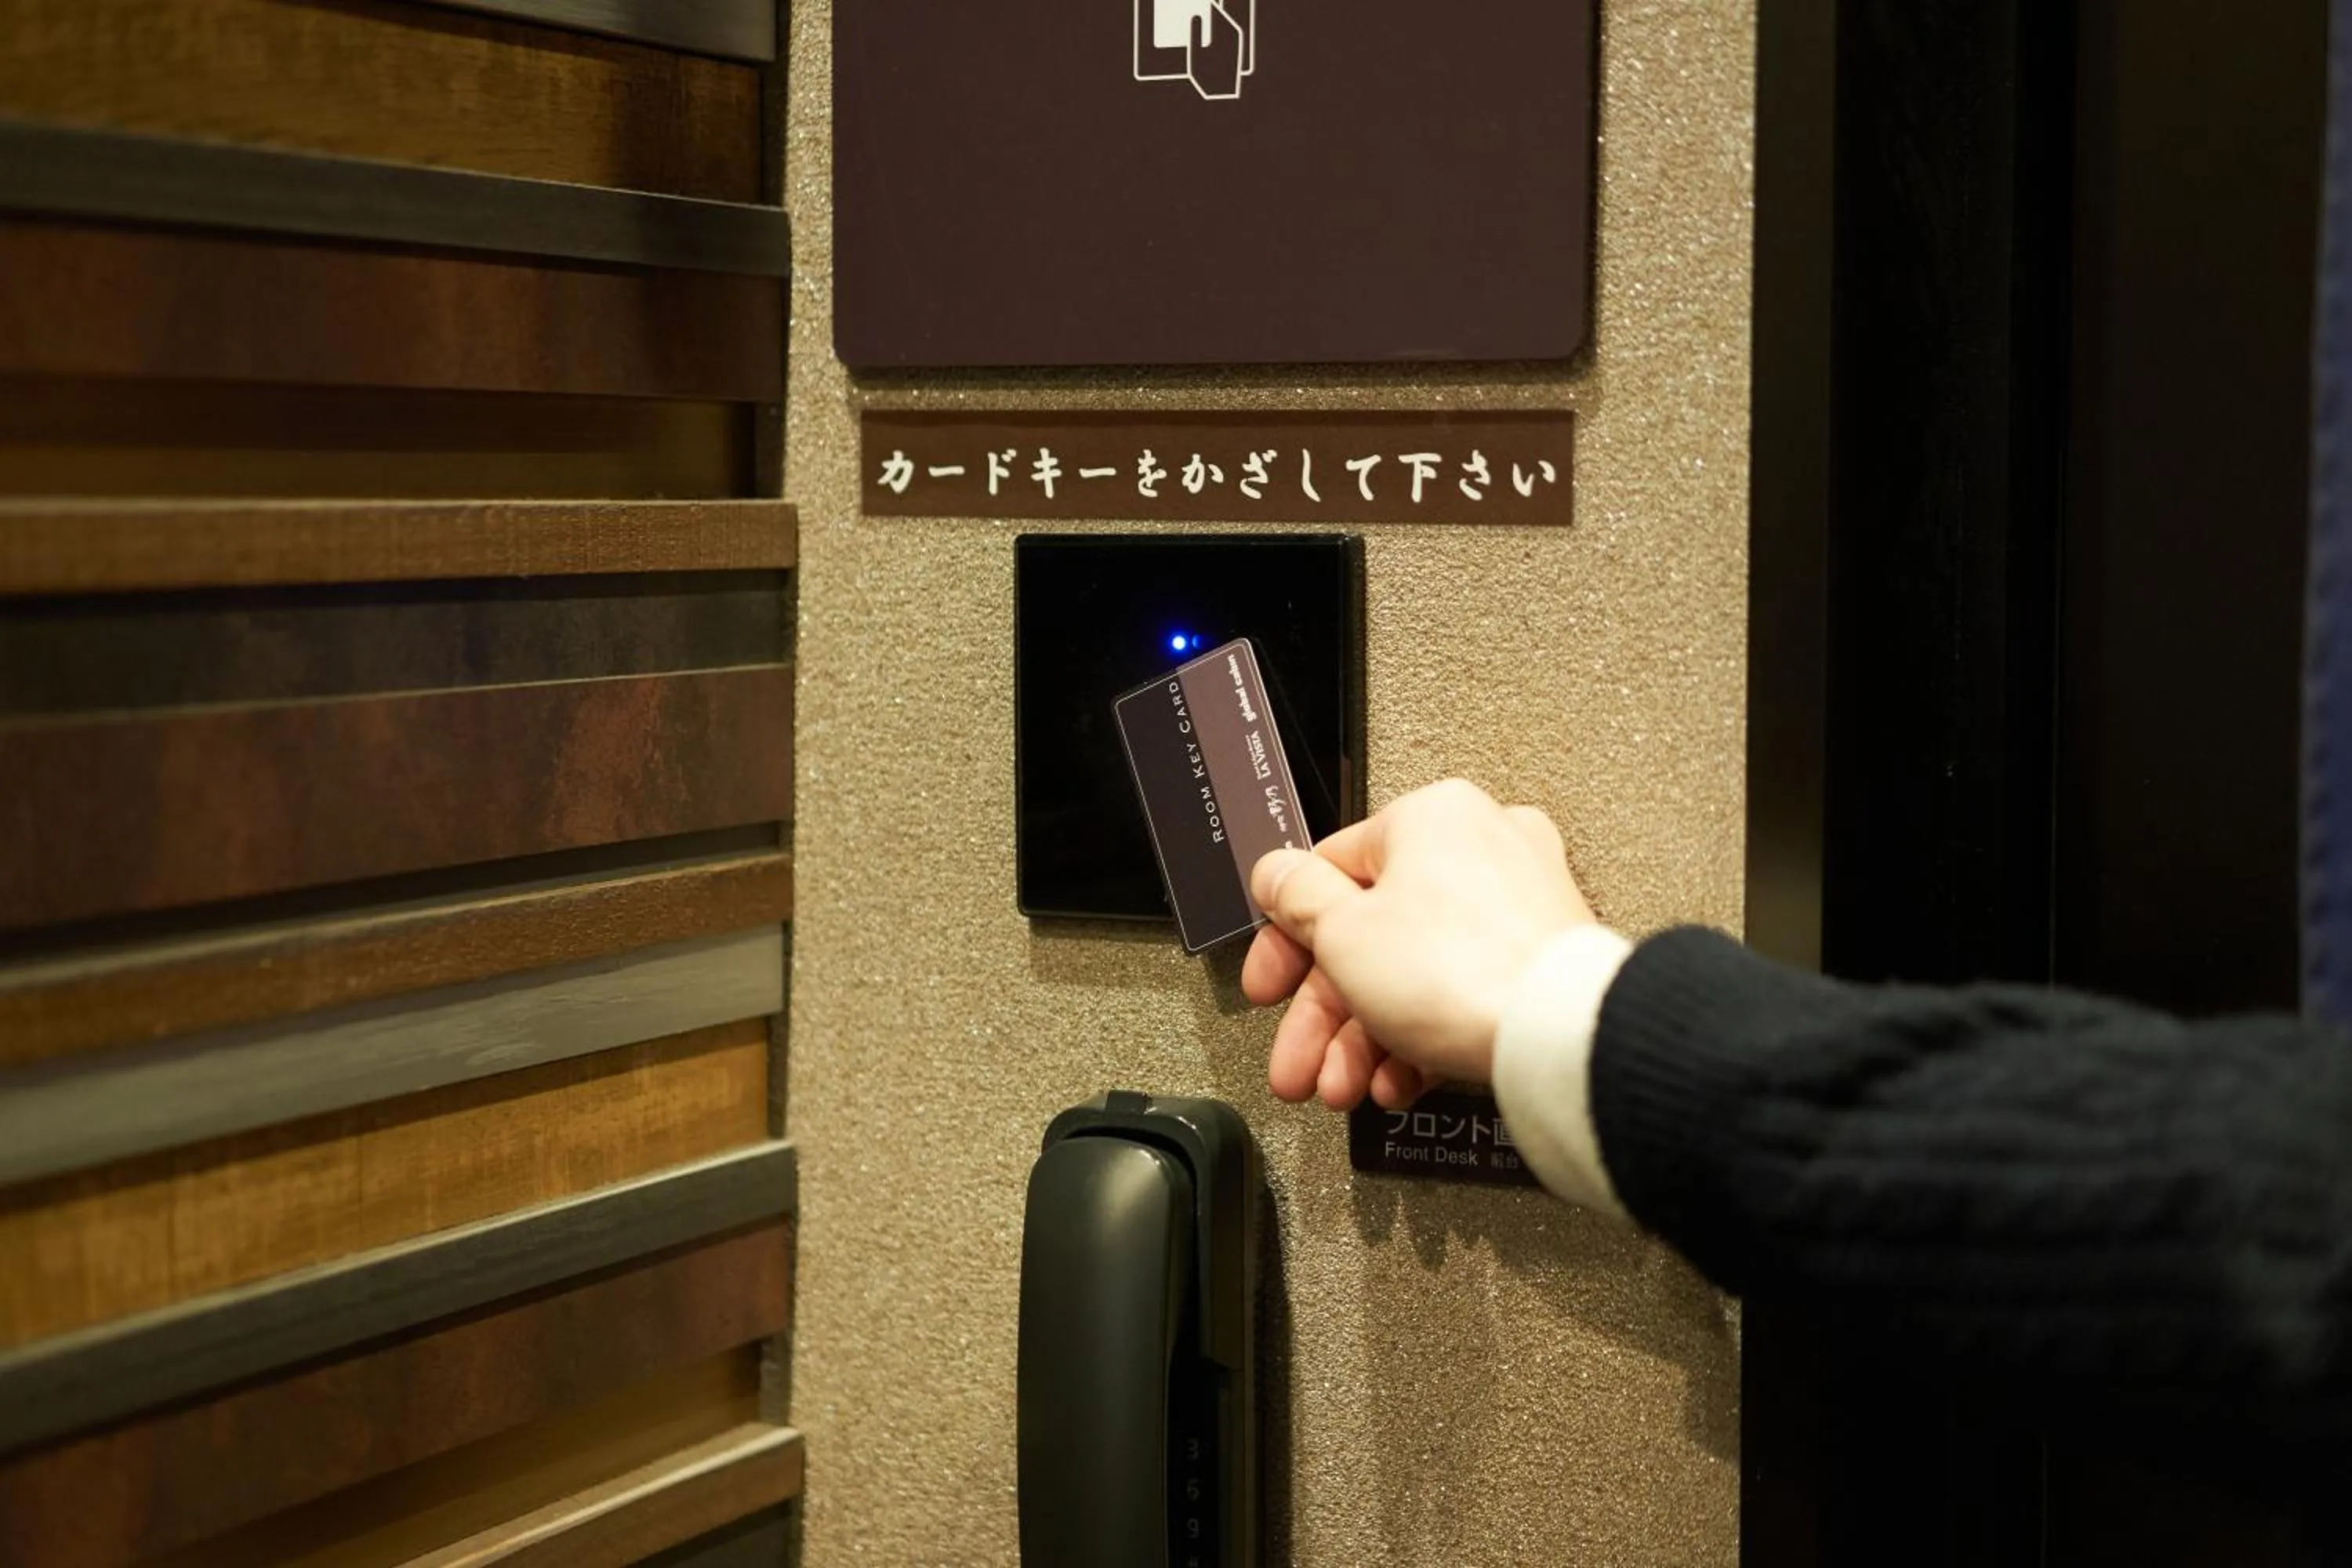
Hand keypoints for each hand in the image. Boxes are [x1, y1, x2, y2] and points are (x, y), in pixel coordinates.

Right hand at [1243, 778, 1596, 1111]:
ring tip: (1344, 1086)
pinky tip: (1397, 1081)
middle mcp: (1481, 848)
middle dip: (1324, 1013)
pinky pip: (1461, 993)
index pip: (1330, 872)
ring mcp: (1519, 905)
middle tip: (1298, 1057)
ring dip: (1364, 1038)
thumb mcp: (1342, 934)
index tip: (1272, 981)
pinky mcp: (1542, 960)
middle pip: (1371, 934)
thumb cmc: (1464, 973)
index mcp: (1431, 818)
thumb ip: (1295, 898)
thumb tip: (1276, 873)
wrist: (1559, 1039)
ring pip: (1414, 972)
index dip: (1287, 940)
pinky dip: (1421, 1038)